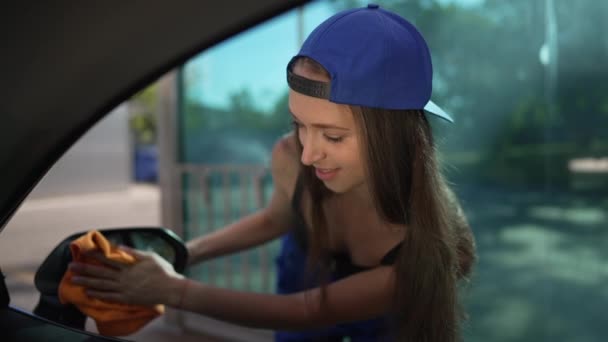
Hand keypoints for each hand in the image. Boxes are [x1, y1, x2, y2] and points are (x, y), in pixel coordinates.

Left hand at [69, 246, 184, 305]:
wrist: (170, 289)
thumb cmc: (163, 271)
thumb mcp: (150, 257)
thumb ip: (134, 253)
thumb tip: (120, 247)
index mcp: (129, 266)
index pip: (109, 259)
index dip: (96, 255)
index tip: (85, 252)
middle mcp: (124, 277)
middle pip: (101, 273)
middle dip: (85, 269)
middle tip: (71, 267)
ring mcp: (124, 289)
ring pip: (101, 285)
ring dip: (87, 282)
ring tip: (74, 279)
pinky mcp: (126, 298)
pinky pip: (109, 297)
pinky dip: (98, 295)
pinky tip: (88, 292)